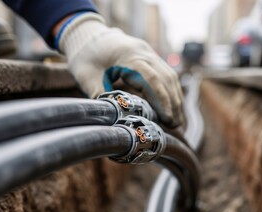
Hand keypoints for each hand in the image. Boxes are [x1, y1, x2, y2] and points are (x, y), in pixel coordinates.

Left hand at [55, 13, 183, 127]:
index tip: (167, 119)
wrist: (86, 34)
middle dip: (173, 103)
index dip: (161, 100)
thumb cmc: (85, 57)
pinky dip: (171, 91)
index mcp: (128, 56)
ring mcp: (149, 53)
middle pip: (166, 79)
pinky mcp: (150, 58)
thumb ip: (102, 97)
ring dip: (175, 99)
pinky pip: (166, 74)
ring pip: (170, 76)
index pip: (151, 79)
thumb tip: (113, 120)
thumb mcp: (87, 78)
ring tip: (177, 121)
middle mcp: (144, 52)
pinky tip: (172, 107)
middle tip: (176, 126)